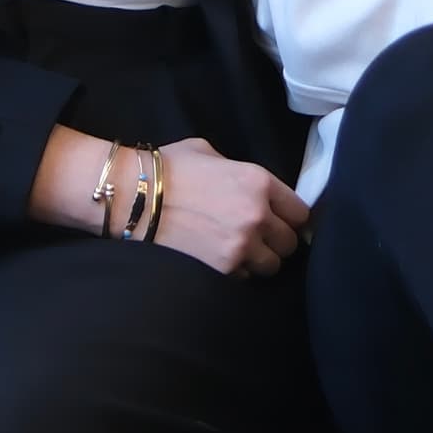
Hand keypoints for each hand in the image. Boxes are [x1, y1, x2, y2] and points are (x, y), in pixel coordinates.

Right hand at [147, 137, 309, 275]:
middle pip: (289, 243)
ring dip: (258, 261)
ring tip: (239, 252)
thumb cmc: (168, 169)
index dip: (291, 218)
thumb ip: (239, 172)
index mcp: (259, 182)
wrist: (131, 198)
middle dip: (276, 241)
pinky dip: (235, 273)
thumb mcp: (210, 154)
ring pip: (271, 266)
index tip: (281, 221)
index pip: (300, 212)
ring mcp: (240, 247)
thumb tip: (250, 187)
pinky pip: (243, 278)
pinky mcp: (221, 270)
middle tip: (258, 239)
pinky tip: (218, 260)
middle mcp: (256, 216)